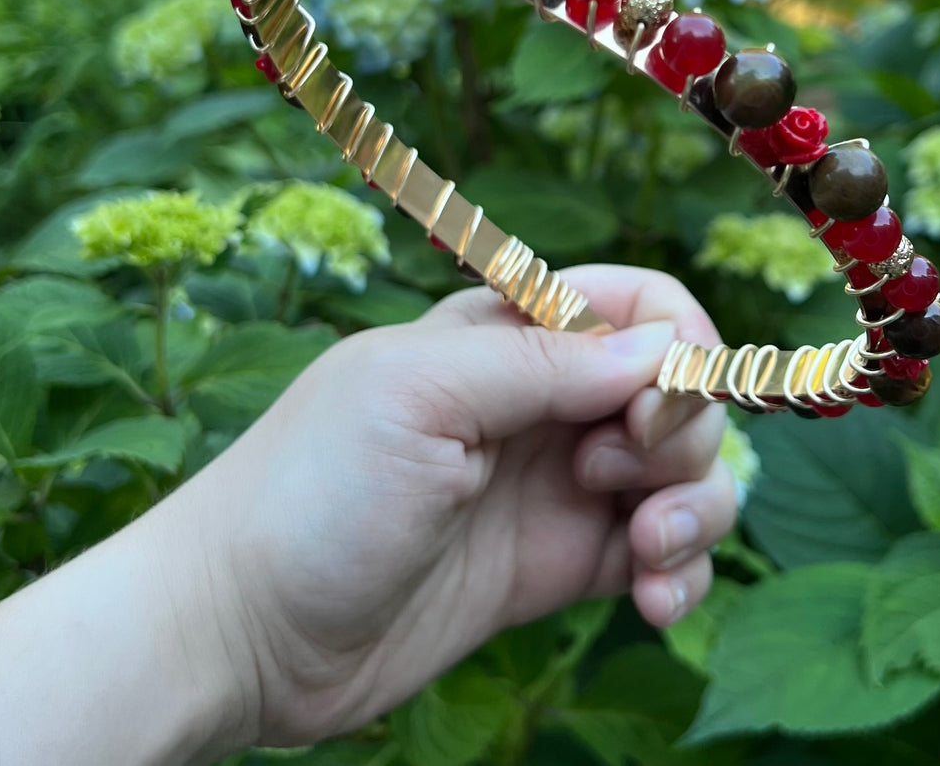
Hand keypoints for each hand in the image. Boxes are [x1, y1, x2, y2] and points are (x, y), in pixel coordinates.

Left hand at [175, 263, 735, 749]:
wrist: (243, 636)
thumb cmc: (310, 493)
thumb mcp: (417, 396)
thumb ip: (542, 362)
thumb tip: (665, 344)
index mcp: (504, 335)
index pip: (638, 302)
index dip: (677, 343)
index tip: (657, 404)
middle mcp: (540, 403)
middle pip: (676, 390)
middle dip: (684, 435)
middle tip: (613, 481)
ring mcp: (553, 487)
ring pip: (683, 473)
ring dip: (696, 510)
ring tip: (648, 558)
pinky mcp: (558, 567)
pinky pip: (661, 553)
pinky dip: (682, 572)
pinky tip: (654, 601)